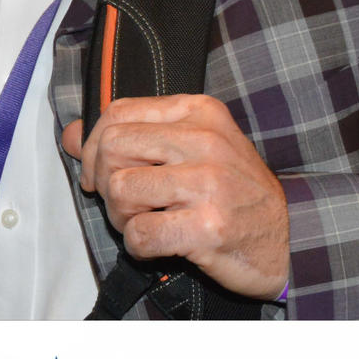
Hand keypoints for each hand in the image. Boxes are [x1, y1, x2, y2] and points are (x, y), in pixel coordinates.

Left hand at [61, 94, 287, 300]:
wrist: (287, 240)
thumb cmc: (232, 193)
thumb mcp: (189, 149)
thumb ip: (131, 136)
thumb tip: (71, 136)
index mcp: (198, 112)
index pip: (118, 113)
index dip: (93, 147)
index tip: (98, 174)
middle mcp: (205, 141)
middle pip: (112, 148)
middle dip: (105, 183)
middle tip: (124, 204)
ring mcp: (209, 184)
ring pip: (120, 190)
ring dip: (121, 217)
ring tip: (144, 222)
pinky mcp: (208, 227)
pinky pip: (140, 234)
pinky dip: (138, 246)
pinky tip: (159, 244)